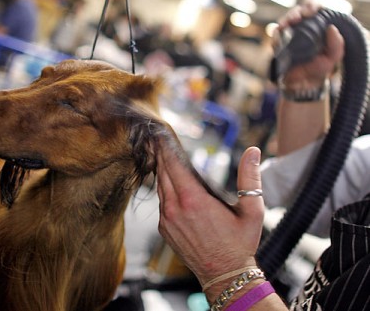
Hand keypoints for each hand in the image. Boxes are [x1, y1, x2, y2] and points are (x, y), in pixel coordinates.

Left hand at [156, 144, 263, 292]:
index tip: (161, 135)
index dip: (166, 148)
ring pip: (159, 187)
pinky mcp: (164, 229)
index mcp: (194, 200)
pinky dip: (163, 189)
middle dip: (160, 155)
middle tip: (158, 140)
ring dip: (160, 171)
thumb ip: (250, 178)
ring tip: (161, 156)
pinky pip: (161, 203)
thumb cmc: (240, 244)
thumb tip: (253, 151)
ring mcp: (167, 220)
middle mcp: (176, 209)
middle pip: (162, 173)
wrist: (225, 275)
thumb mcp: (252, 210)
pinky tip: (168, 182)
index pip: (173, 165)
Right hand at [275, 0, 343, 88]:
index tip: (313, 11)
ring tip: (288, 23)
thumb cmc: (319, 69)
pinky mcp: (279, 44)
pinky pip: (276, 34)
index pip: (314, 10)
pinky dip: (278, 31)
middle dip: (297, 12)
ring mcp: (290, 35)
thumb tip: (331, 28)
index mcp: (317, 28)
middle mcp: (302, 29)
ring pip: (286, 20)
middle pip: (298, 13)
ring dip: (286, 19)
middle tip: (298, 17)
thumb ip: (336, 44)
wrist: (302, 84)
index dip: (312, 7)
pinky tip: (281, 31)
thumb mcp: (332, 57)